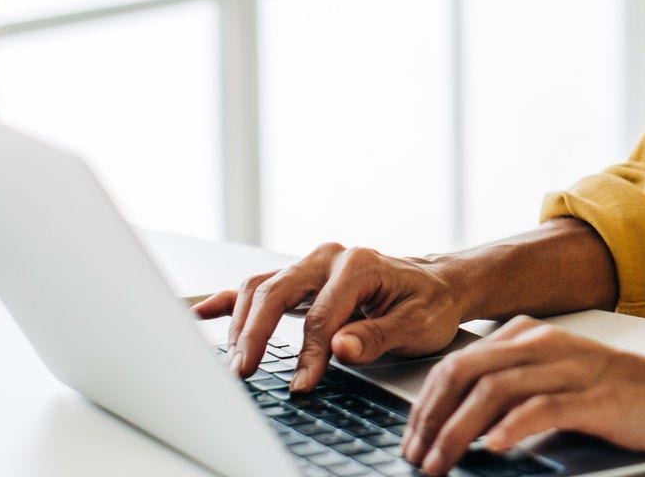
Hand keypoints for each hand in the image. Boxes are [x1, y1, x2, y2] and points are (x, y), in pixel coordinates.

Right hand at [192, 243, 469, 391]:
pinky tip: (204, 312)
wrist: (439, 285)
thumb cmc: (430, 303)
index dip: (309, 354)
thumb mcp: (417, 325)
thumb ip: (376, 337)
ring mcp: (312, 264)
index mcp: (359, 264)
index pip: (321, 315)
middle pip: (277, 291)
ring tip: (236, 360)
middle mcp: (330, 257)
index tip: (302, 386)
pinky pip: (260, 284)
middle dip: (257, 333)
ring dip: (243, 322)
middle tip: (245, 371)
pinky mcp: (303, 277)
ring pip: (262, 286)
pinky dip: (231, 299)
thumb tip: (339, 349)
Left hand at [403, 316, 644, 476]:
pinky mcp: (595, 396)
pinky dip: (511, 428)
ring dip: (458, 429)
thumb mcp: (558, 376)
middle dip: (431, 417)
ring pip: (494, 390)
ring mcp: (570, 368)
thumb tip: (458, 422)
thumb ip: (514, 387)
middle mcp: (544, 344)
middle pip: (465, 372)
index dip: (425, 403)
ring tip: (441, 461)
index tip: (412, 437)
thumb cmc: (619, 391)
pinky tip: (494, 448)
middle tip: (417, 454)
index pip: (457, 362)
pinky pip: (542, 407)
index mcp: (529, 336)